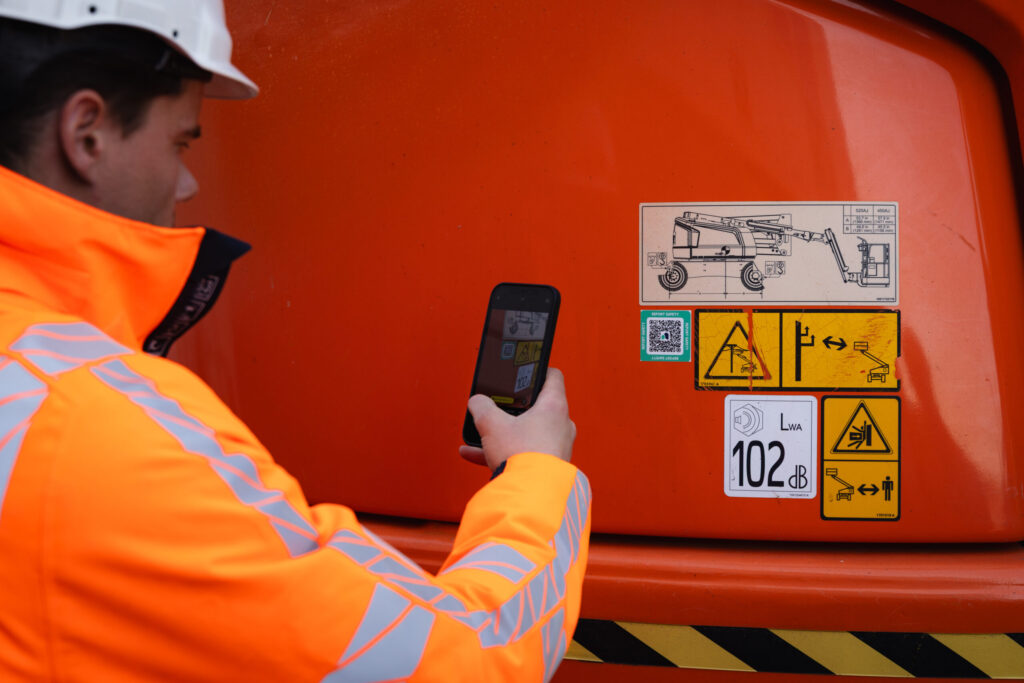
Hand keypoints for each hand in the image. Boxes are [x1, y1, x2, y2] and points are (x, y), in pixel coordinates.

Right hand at [459, 368, 575, 470]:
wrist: (530, 495)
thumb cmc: (520, 454)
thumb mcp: (492, 424)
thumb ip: (481, 407)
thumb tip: (477, 402)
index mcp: (554, 406)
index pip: (553, 377)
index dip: (539, 370)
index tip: (526, 371)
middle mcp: (561, 425)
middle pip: (538, 408)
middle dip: (515, 409)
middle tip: (499, 407)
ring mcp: (558, 447)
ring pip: (527, 434)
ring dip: (504, 433)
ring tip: (480, 436)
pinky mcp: (550, 467)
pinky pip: (524, 454)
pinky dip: (503, 453)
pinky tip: (473, 455)